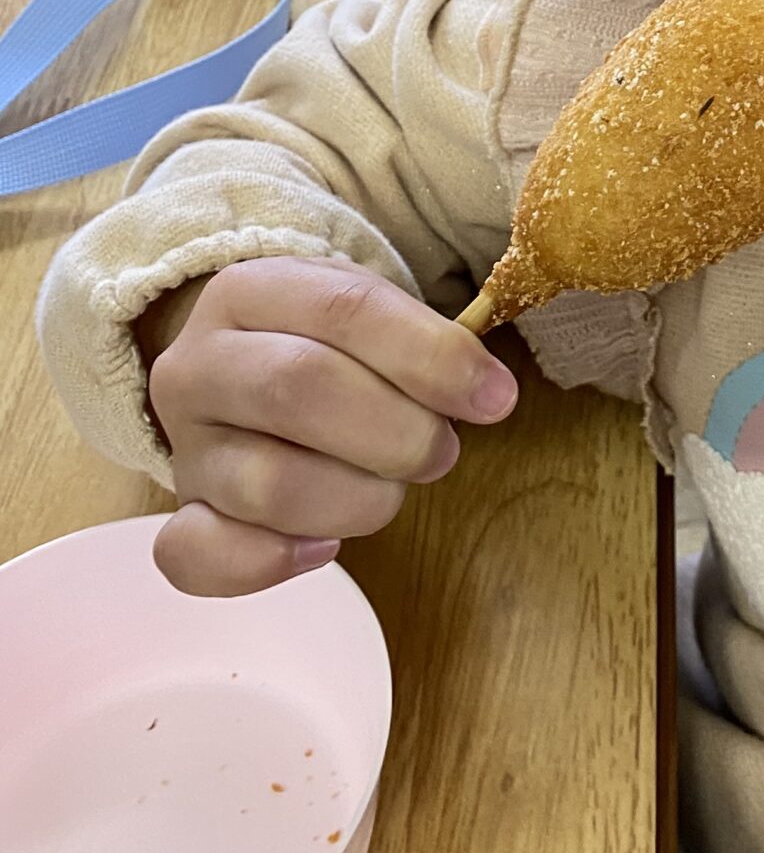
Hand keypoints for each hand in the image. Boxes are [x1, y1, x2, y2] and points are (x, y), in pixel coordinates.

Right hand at [145, 256, 517, 596]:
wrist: (244, 367)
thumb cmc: (328, 341)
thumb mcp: (370, 309)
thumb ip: (425, 342)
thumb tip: (488, 394)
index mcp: (251, 289)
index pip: (345, 309)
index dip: (431, 356)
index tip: (494, 398)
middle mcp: (199, 363)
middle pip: (299, 388)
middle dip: (397, 431)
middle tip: (440, 451)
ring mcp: (185, 444)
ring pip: (268, 483)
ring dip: (357, 499)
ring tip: (389, 489)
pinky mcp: (181, 514)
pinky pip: (196, 556)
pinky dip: (268, 563)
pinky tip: (323, 548)